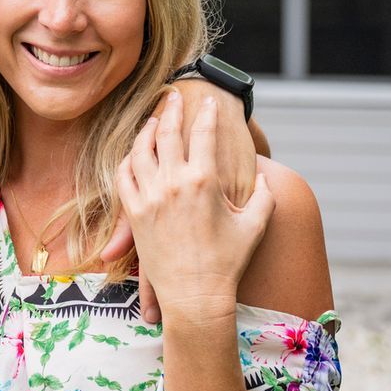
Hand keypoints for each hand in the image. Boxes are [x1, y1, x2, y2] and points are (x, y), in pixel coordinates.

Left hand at [115, 90, 273, 327]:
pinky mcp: (134, 212)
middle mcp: (173, 183)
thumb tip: (266, 181)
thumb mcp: (254, 226)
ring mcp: (150, 197)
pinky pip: (124, 175)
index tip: (210, 101)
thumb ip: (264, 198)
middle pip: (167, 133)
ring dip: (146, 130)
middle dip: (171, 109)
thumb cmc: (228, 262)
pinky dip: (128, 159)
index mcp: (204, 182)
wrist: (196, 296)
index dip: (208, 113)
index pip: (204, 134)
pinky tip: (133, 154)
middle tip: (173, 94)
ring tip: (152, 120)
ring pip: (141, 150)